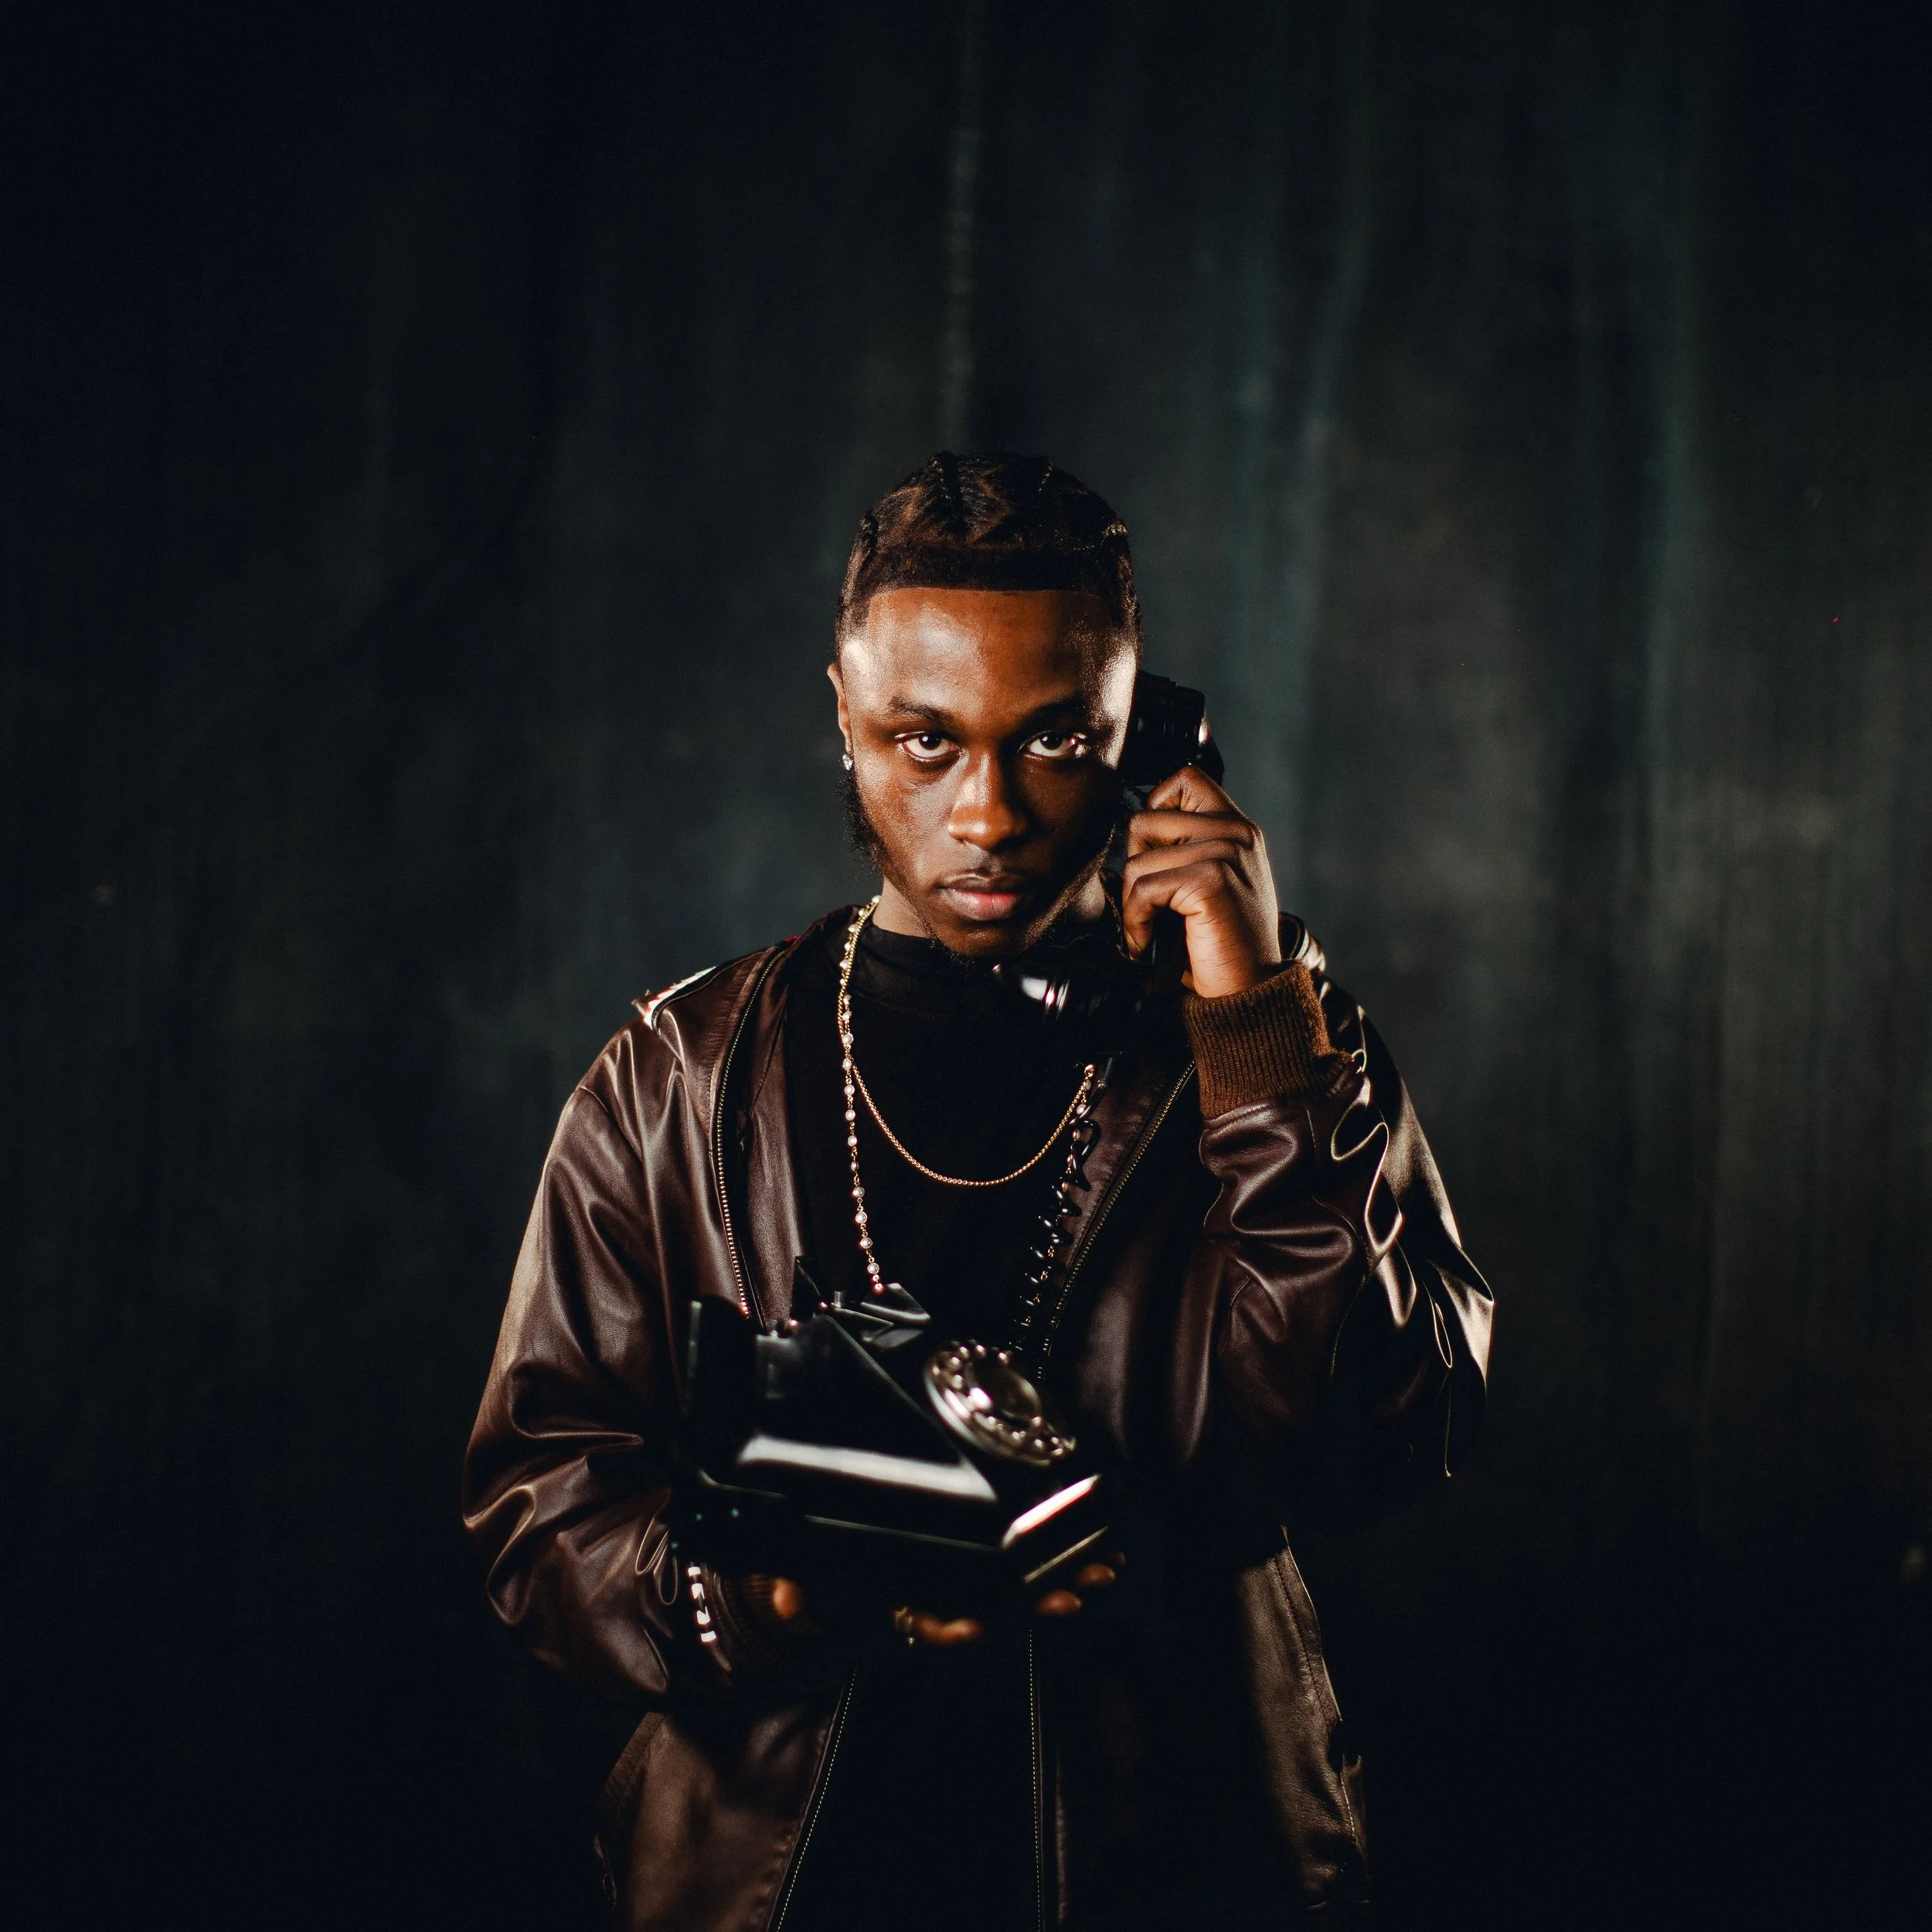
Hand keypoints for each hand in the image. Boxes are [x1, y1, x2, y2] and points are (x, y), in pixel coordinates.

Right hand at [742, 1561, 1122, 1648]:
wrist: (839, 1574)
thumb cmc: (827, 1573)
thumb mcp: (801, 1574)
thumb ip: (791, 1584)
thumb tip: (784, 1596)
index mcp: (901, 1602)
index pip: (925, 1623)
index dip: (949, 1630)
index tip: (973, 1630)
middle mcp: (942, 1598)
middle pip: (993, 1607)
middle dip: (1034, 1603)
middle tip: (1071, 1600)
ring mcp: (968, 1583)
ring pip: (1024, 1589)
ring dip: (1065, 1581)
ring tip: (1105, 1574)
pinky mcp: (987, 1560)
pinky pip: (1032, 1565)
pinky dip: (1068, 1560)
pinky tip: (1104, 1553)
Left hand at [1123, 764, 1280, 997]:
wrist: (1250, 989)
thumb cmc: (1223, 943)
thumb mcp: (1215, 882)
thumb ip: (1191, 846)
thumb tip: (1137, 830)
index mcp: (1238, 828)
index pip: (1185, 778)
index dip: (1155, 807)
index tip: (1155, 852)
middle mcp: (1235, 833)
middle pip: (1146, 820)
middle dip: (1136, 866)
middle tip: (1150, 903)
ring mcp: (1225, 853)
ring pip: (1138, 860)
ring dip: (1132, 903)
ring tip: (1150, 928)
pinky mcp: (1210, 881)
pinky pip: (1143, 888)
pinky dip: (1136, 921)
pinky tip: (1149, 941)